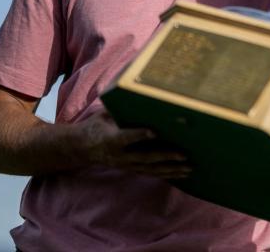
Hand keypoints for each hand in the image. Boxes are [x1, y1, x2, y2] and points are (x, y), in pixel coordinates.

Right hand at [73, 111, 191, 178]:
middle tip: (184, 154)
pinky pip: (151, 173)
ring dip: (171, 169)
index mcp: (110, 139)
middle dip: (165, 156)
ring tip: (189, 168)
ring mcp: (126, 165)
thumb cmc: (95, 126)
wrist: (81, 149)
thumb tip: (137, 94)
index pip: (126, 137)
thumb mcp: (103, 115)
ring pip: (151, 169)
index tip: (154, 132)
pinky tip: (182, 174)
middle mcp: (120, 156)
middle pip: (144, 157)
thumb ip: (119, 110)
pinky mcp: (132, 169)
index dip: (140, 135)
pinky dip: (167, 174)